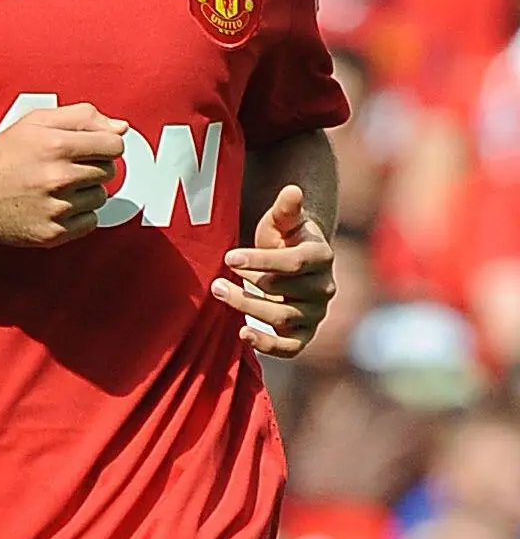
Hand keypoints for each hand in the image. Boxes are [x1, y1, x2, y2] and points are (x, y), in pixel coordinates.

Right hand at [0, 102, 126, 246]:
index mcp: (56, 145)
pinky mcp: (53, 233)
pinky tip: (56, 205)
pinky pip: (90, 223)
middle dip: (93, 166)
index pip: (114, 145)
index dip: (105, 144)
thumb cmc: (4, 155)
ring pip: (100, 197)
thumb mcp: (36, 122)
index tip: (93, 147)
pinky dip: (79, 215)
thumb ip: (82, 118)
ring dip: (85, 191)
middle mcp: (58, 177)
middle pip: (109, 171)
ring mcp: (56, 208)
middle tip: (67, 166)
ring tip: (57, 186)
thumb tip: (121, 127)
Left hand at [211, 184, 334, 356]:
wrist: (292, 265)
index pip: (293, 263)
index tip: (229, 258)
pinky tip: (242, 334)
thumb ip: (287, 208)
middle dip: (246, 285)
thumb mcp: (283, 220)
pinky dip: (268, 345)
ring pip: (282, 318)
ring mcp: (316, 313)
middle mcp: (324, 288)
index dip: (260, 261)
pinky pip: (291, 348)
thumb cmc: (284, 238)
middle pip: (283, 291)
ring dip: (247, 307)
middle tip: (215, 280)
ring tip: (219, 292)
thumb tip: (293, 189)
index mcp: (321, 256)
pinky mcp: (305, 335)